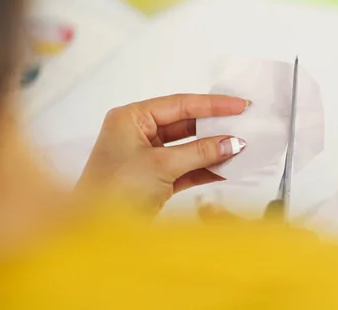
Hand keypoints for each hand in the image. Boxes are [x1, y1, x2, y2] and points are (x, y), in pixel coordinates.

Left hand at [76, 94, 248, 215]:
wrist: (93, 232)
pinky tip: (227, 168)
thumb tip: (231, 142)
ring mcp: (147, 157)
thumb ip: (200, 152)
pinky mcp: (155, 179)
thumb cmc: (112, 191)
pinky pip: (187, 168)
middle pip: (185, 124)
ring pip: (188, 147)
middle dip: (214, 127)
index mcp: (131, 118)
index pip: (179, 104)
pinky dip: (206, 169)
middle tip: (243, 123)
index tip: (238, 105)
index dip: (212, 105)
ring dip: (213, 150)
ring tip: (241, 147)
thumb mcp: (161, 166)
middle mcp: (138, 134)